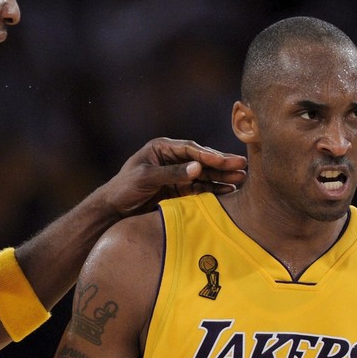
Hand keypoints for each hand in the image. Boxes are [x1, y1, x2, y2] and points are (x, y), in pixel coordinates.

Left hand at [103, 138, 246, 215]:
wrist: (114, 210)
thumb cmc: (124, 188)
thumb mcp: (145, 178)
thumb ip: (171, 173)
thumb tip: (198, 168)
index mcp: (162, 147)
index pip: (190, 149)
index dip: (208, 154)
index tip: (224, 160)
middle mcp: (172, 158)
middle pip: (201, 160)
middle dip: (222, 163)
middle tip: (243, 165)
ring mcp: (177, 174)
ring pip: (204, 174)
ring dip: (222, 176)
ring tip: (241, 178)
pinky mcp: (179, 190)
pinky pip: (200, 188)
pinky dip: (214, 189)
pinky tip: (229, 190)